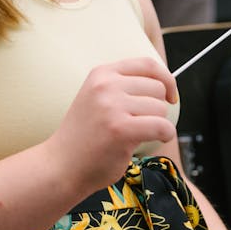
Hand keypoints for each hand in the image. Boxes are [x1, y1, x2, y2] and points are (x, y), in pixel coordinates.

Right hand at [49, 58, 177, 191]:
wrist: (61, 165)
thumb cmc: (85, 136)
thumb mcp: (97, 98)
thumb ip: (124, 87)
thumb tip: (165, 84)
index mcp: (101, 74)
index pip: (147, 64)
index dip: (166, 79)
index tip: (169, 96)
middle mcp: (106, 85)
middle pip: (157, 88)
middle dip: (157, 108)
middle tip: (141, 124)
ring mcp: (112, 106)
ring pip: (161, 109)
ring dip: (157, 124)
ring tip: (138, 135)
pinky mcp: (121, 129)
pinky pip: (162, 127)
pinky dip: (165, 136)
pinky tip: (154, 141)